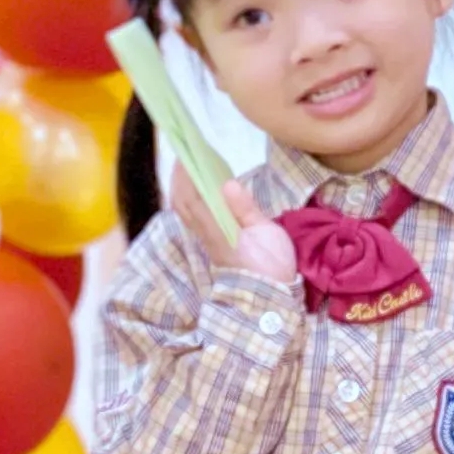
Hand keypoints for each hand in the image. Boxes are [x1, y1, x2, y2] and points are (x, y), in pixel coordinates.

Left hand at [173, 166, 296, 284]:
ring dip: (183, 188)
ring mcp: (208, 242)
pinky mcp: (213, 245)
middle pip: (183, 205)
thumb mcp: (267, 235)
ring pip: (186, 212)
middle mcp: (208, 236)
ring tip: (189, 166)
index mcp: (219, 232)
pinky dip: (192, 199)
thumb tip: (228, 184)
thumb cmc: (273, 266)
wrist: (272, 300)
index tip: (186, 154)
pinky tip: (200, 188)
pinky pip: (195, 218)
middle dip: (180, 179)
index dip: (187, 176)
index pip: (194, 200)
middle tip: (184, 154)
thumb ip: (246, 210)